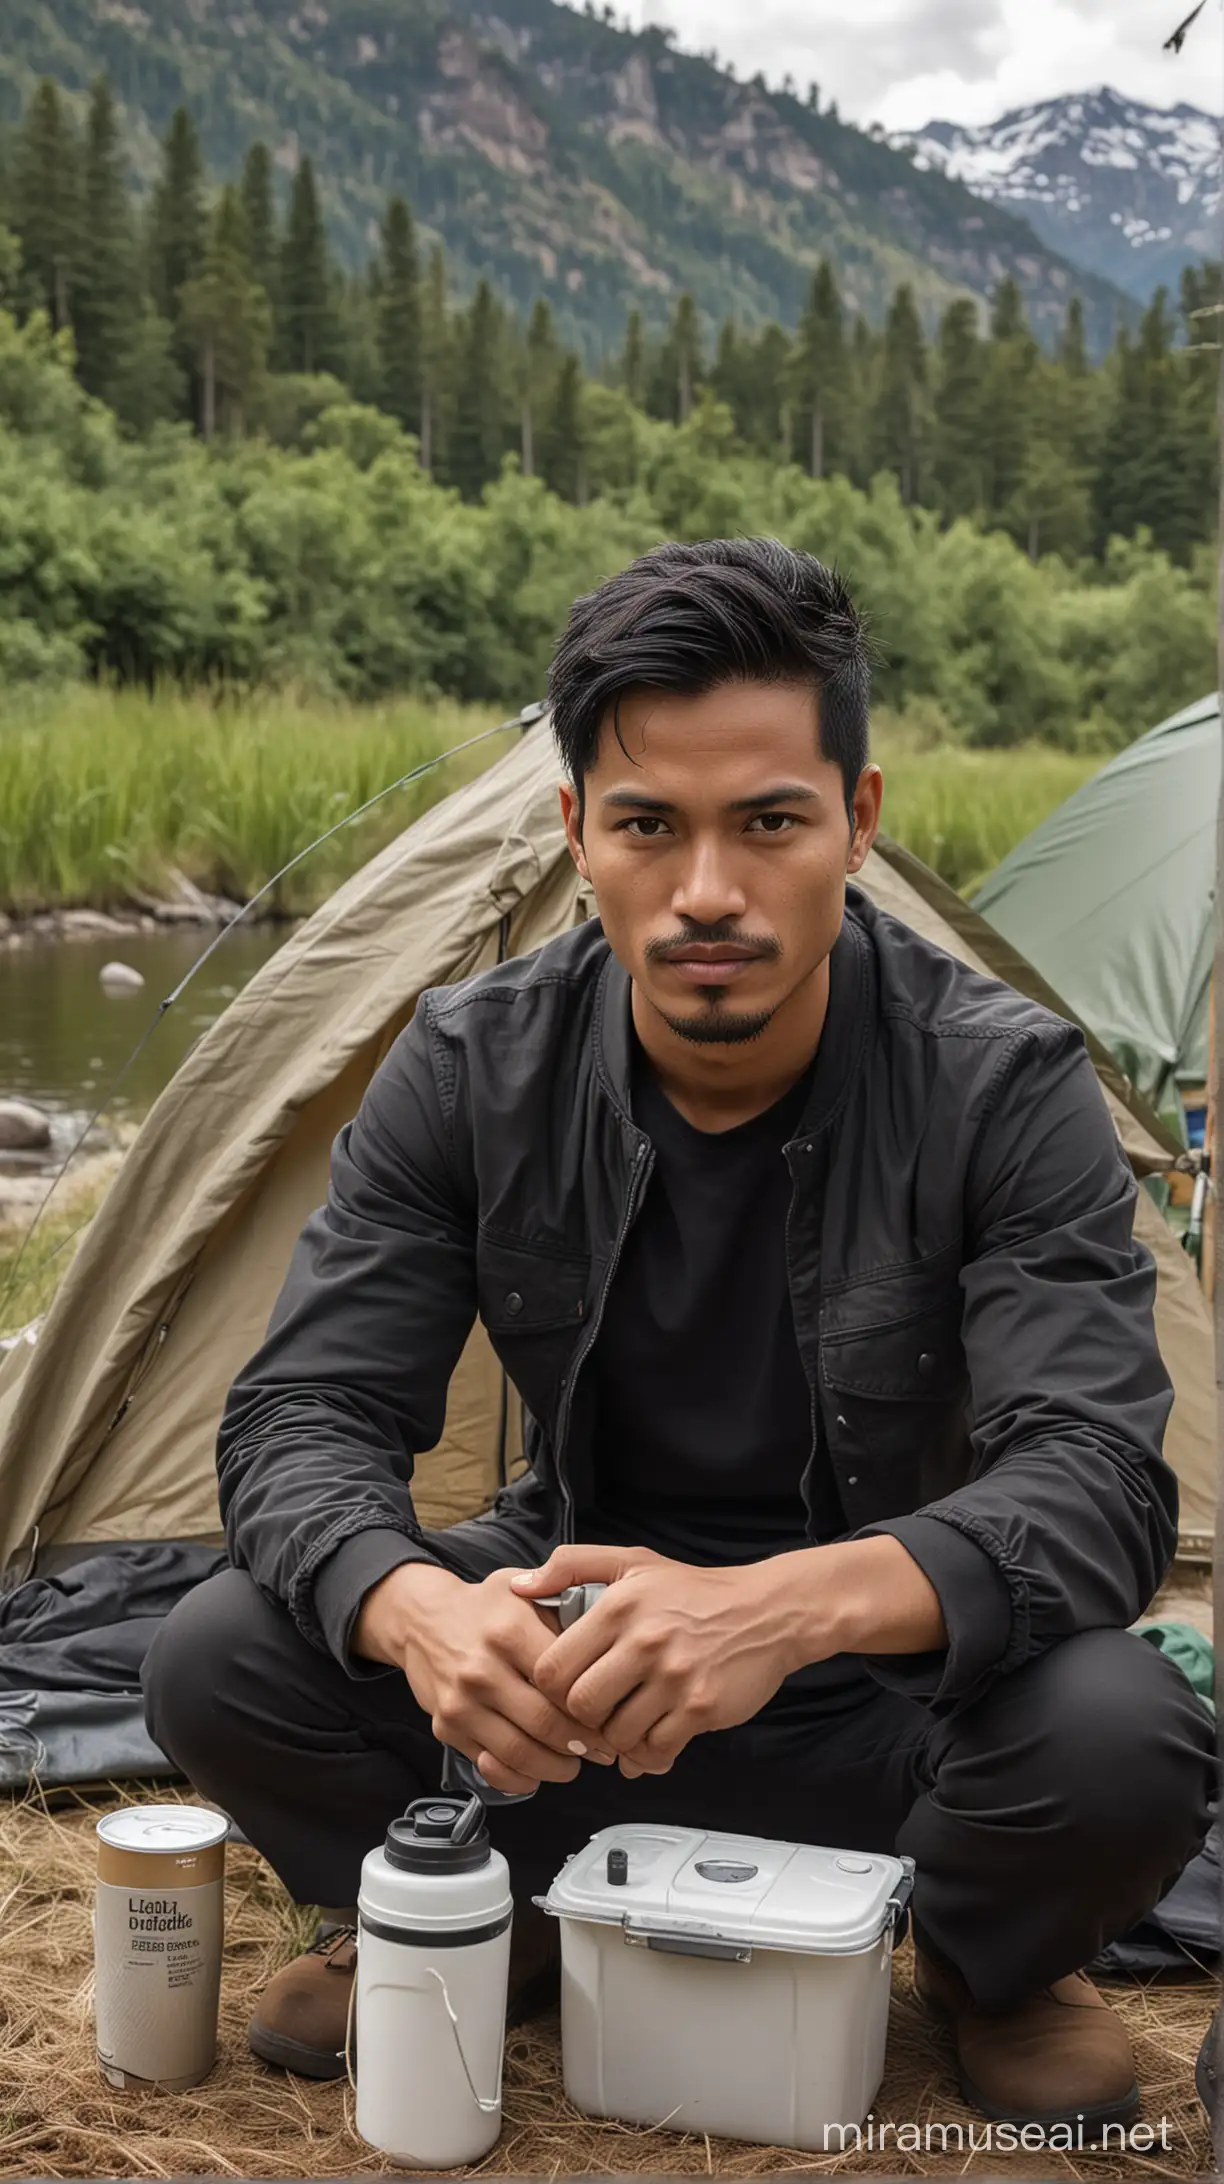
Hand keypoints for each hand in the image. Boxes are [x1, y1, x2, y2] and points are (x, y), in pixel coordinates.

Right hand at [353, 1561, 617, 1796]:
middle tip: (603, 1749)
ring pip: (520, 1753)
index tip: (613, 1715)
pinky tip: (538, 1770)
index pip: (563, 1683)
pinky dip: (520, 1778)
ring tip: (574, 1762)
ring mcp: (460, 1702)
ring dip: (556, 1768)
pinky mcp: (446, 1727)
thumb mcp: (525, 1591)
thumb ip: (565, 1612)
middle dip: (583, 1745)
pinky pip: (491, 1767)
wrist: (423, 1620)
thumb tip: (612, 1646)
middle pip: (546, 1724)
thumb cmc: (485, 1608)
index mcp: (509, 1631)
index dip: (595, 1706)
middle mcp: (481, 1669)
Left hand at [512, 1545, 802, 1777]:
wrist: (766, 1612)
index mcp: (618, 1608)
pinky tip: (651, 1741)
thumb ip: (569, 1566)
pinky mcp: (701, 1707)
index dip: (551, 1690)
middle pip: (580, 1707)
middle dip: (581, 1719)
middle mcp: (644, 1641)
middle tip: (594, 1715)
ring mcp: (674, 1677)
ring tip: (625, 1725)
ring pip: (616, 1735)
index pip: (553, 1668)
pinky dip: (647, 1755)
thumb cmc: (693, 1591)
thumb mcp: (631, 1563)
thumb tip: (519, 1587)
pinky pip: (655, 1750)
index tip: (566, 1691)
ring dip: (616, 1740)